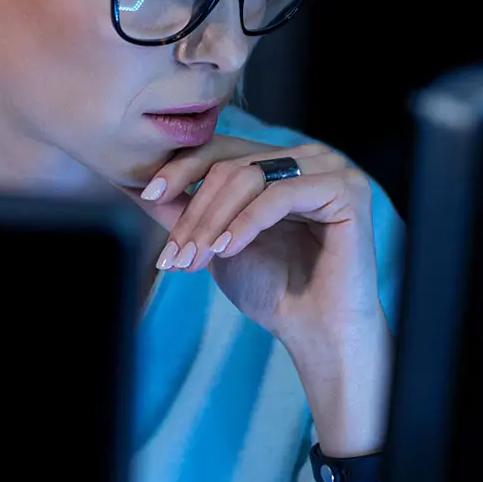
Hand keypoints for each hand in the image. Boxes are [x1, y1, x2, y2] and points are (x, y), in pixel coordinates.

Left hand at [129, 136, 385, 391]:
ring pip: (251, 176)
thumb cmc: (273, 289)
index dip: (181, 168)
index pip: (221, 149)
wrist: (316, 331)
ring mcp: (331, 168)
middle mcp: (307, 156)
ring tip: (196, 258)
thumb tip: (136, 186)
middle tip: (174, 254)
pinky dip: (246, 223)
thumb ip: (185, 212)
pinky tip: (227, 251)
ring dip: (214, 220)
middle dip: (195, 211)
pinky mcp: (346, 189)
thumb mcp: (217, 243)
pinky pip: (281, 195)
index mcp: (281, 162)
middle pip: (231, 164)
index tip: (148, 195)